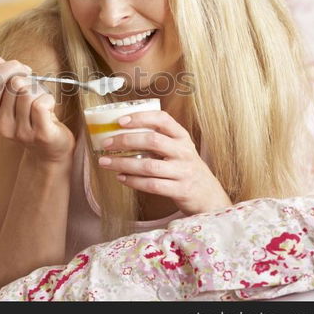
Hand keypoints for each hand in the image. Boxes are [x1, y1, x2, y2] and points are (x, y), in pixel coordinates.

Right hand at [0, 51, 75, 164]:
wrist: (50, 149)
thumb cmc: (33, 116)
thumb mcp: (15, 94)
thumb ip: (0, 74)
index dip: (11, 68)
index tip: (23, 72)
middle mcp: (2, 125)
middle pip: (14, 83)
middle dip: (29, 80)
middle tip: (36, 89)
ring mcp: (20, 132)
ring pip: (27, 93)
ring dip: (40, 91)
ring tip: (43, 102)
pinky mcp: (40, 135)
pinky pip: (40, 104)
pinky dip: (49, 99)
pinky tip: (50, 109)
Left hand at [97, 110, 231, 215]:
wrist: (208, 195)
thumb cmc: (184, 167)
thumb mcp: (178, 148)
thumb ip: (158, 139)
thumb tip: (120, 132)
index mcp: (182, 136)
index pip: (162, 119)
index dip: (141, 117)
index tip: (120, 120)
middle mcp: (184, 151)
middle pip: (153, 141)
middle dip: (126, 141)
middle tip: (106, 143)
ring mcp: (183, 172)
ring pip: (149, 166)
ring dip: (123, 163)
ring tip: (105, 162)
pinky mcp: (179, 190)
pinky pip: (152, 185)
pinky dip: (133, 181)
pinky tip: (120, 177)